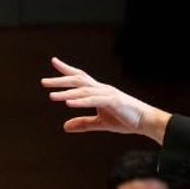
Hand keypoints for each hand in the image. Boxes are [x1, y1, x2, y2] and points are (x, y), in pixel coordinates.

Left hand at [42, 58, 170, 141]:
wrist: (146, 121)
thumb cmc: (125, 119)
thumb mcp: (101, 123)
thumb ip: (83, 123)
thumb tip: (65, 126)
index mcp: (99, 91)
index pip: (80, 76)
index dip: (66, 69)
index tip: (54, 62)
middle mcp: (102, 88)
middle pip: (78, 80)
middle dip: (60, 80)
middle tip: (43, 82)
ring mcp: (108, 94)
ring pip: (83, 90)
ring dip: (66, 92)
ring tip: (51, 96)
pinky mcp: (113, 102)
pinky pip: (93, 100)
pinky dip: (80, 100)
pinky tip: (68, 103)